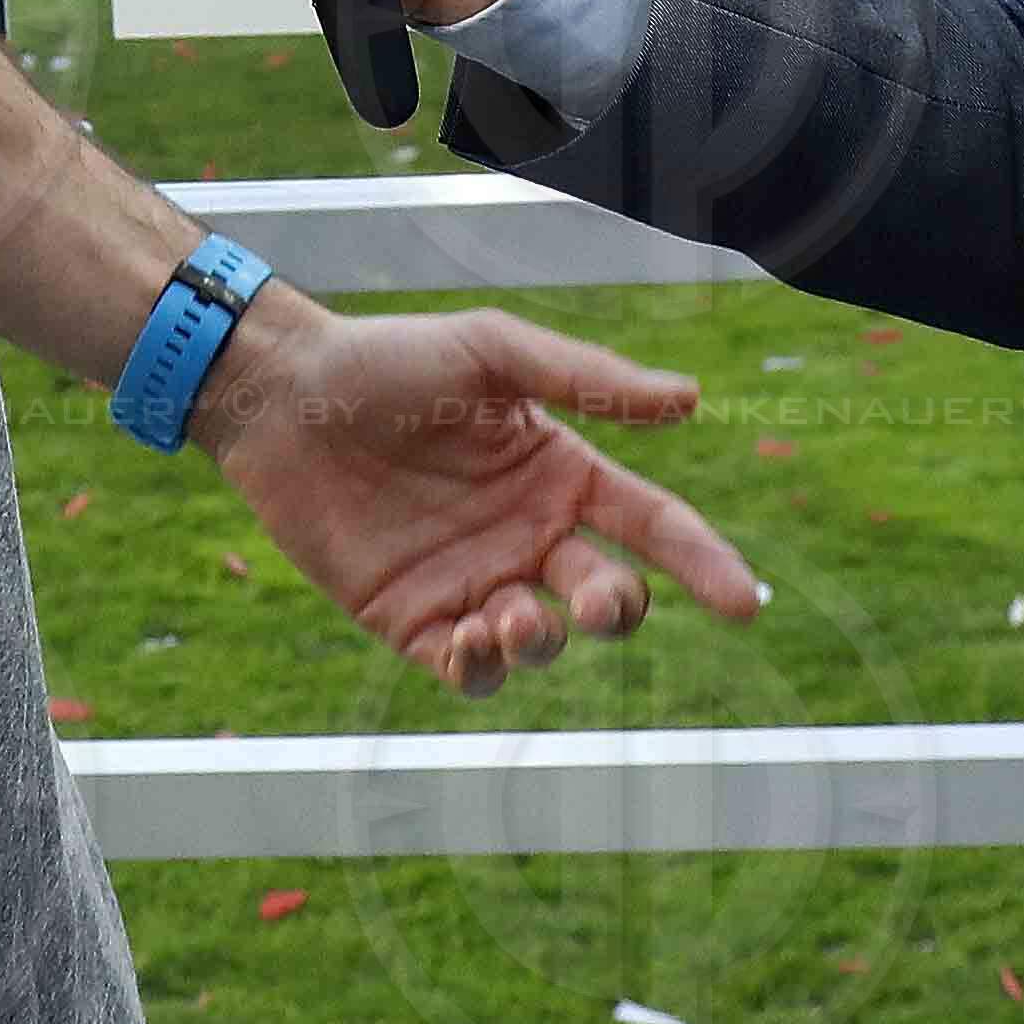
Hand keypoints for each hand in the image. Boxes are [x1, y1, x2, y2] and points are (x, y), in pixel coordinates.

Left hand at [196, 290, 764, 693]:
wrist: (282, 395)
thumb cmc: (387, 360)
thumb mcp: (490, 351)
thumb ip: (585, 376)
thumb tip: (690, 396)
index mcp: (560, 474)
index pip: (652, 526)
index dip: (702, 562)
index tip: (741, 600)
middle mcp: (529, 538)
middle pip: (607, 598)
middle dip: (618, 610)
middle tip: (598, 598)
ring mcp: (475, 584)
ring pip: (542, 645)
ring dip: (541, 641)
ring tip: (512, 614)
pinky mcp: (415, 623)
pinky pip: (469, 671)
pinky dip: (482, 669)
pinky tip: (471, 639)